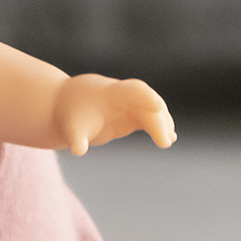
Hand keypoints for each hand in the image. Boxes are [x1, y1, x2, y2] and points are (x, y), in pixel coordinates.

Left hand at [50, 75, 174, 155]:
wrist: (71, 104)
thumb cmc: (72, 115)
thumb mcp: (72, 127)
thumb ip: (77, 138)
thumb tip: (78, 150)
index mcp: (111, 93)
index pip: (134, 90)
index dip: (147, 97)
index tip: (158, 107)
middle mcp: (125, 97)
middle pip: (148, 104)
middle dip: (158, 121)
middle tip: (164, 142)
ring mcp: (131, 105)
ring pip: (154, 112)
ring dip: (163, 125)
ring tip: (167, 141)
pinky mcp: (133, 115)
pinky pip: (151, 120)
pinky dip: (160, 129)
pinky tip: (169, 139)